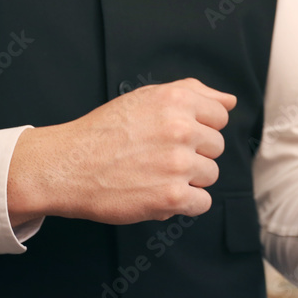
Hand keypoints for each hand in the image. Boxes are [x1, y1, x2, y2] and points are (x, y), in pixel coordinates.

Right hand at [7, 78, 235, 226]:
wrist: (68, 166)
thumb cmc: (106, 131)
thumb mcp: (146, 97)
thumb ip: (193, 93)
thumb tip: (230, 101)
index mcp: (177, 100)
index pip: (220, 116)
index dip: (199, 128)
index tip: (174, 135)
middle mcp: (181, 129)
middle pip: (216, 147)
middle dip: (194, 153)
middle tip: (159, 156)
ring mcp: (178, 164)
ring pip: (210, 175)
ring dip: (189, 179)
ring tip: (156, 174)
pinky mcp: (172, 196)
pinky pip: (202, 203)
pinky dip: (185, 204)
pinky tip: (160, 194)